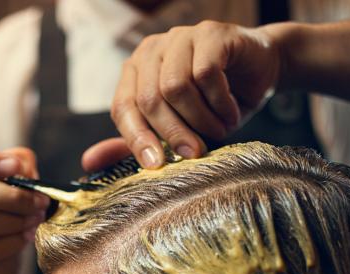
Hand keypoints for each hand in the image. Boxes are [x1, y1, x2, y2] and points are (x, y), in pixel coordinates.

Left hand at [112, 21, 282, 166]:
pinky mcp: (211, 33)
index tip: (156, 165)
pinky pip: (206, 74)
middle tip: (195, 152)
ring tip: (219, 129)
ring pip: (177, 87)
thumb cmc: (214, 103)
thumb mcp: (175, 129)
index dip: (137, 139)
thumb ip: (135, 142)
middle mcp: (152, 50)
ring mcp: (180, 37)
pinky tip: (231, 110)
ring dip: (201, 118)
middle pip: (149, 99)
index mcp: (135, 71)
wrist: (261, 71)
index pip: (123, 107)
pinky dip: (220, 101)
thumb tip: (88, 163)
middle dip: (173, 133)